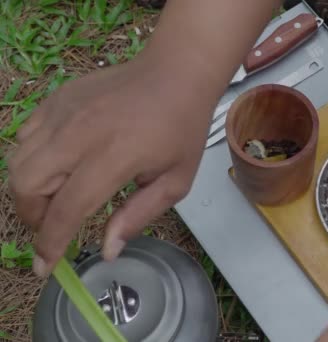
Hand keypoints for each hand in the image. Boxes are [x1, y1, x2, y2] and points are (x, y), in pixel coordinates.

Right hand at [8, 56, 215, 276]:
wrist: (175, 74)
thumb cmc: (182, 128)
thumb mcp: (176, 181)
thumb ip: (138, 215)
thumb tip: (107, 249)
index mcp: (113, 157)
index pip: (66, 210)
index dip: (51, 244)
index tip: (46, 267)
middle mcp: (78, 135)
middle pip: (27, 186)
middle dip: (33, 217)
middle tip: (54, 228)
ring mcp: (62, 112)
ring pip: (18, 161)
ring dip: (29, 190)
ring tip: (54, 200)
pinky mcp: (55, 99)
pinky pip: (25, 135)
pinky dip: (31, 158)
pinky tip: (57, 165)